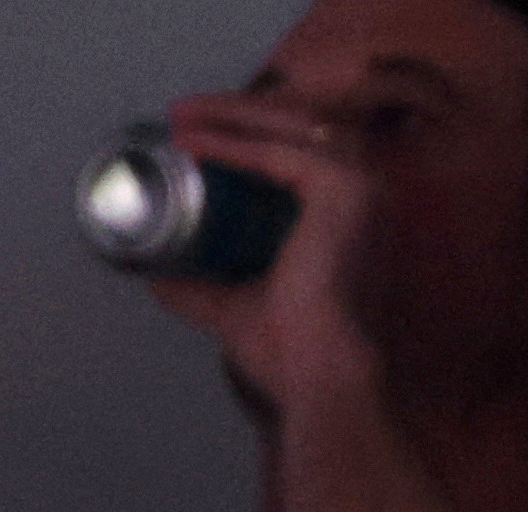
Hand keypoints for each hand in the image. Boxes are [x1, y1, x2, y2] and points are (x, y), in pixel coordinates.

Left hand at [151, 91, 383, 419]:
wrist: (324, 379)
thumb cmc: (298, 356)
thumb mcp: (238, 308)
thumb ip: (205, 290)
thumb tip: (157, 278)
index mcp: (355, 224)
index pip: (302, 157)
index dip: (247, 139)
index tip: (195, 139)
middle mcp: (370, 202)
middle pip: (296, 131)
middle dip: (233, 116)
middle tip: (179, 118)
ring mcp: (364, 192)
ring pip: (288, 128)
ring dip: (229, 115)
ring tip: (179, 119)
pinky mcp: (346, 190)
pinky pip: (277, 152)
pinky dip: (231, 142)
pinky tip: (191, 141)